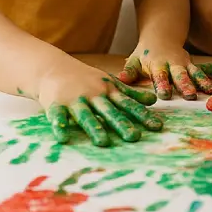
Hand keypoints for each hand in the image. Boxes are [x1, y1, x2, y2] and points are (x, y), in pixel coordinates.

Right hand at [36, 56, 162, 146]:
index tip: (156, 127)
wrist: (55, 68)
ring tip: (103, 142)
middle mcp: (94, 95)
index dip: (142, 115)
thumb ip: (130, 94)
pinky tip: (63, 138)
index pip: (128, 104)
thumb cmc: (86, 79)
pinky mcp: (56, 104)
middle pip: (109, 111)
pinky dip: (60, 126)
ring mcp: (75, 99)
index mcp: (109, 91)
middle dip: (122, 124)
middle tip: (134, 137)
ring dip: (94, 128)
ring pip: (86, 115)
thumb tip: (153, 101)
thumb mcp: (110, 83)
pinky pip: (58, 116)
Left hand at [118, 43, 211, 99]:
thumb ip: (129, 71)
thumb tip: (121, 79)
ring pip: (195, 72)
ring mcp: (185, 64)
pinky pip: (204, 70)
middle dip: (186, 85)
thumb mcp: (134, 60)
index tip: (165, 95)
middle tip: (190, 96)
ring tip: (210, 91)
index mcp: (158, 64)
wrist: (162, 35)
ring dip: (202, 81)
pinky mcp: (192, 65)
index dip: (162, 85)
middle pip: (180, 75)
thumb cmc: (145, 53)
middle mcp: (173, 64)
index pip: (160, 76)